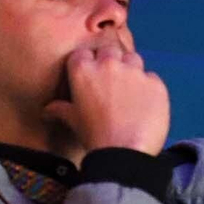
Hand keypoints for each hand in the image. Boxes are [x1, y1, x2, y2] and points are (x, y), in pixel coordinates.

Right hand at [43, 43, 169, 155]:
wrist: (124, 152)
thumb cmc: (94, 135)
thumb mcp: (73, 121)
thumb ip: (60, 109)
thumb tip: (47, 110)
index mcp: (83, 70)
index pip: (83, 54)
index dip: (87, 63)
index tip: (90, 75)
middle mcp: (109, 64)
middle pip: (110, 51)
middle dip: (109, 62)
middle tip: (111, 82)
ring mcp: (135, 72)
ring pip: (133, 58)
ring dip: (130, 69)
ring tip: (129, 89)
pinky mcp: (156, 83)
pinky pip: (152, 78)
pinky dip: (148, 87)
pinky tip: (146, 103)